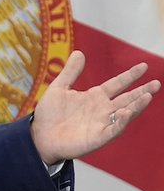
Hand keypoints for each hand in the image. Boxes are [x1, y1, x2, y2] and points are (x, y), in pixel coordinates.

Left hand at [31, 50, 159, 164]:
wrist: (39, 136)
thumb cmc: (49, 114)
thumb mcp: (58, 88)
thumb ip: (70, 72)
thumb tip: (78, 52)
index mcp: (94, 97)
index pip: (117, 84)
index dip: (129, 76)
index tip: (144, 66)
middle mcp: (102, 110)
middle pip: (126, 99)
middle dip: (142, 91)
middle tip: (156, 83)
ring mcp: (101, 124)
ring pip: (124, 114)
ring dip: (136, 105)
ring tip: (148, 95)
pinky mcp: (97, 138)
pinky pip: (113, 130)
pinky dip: (120, 122)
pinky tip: (126, 113)